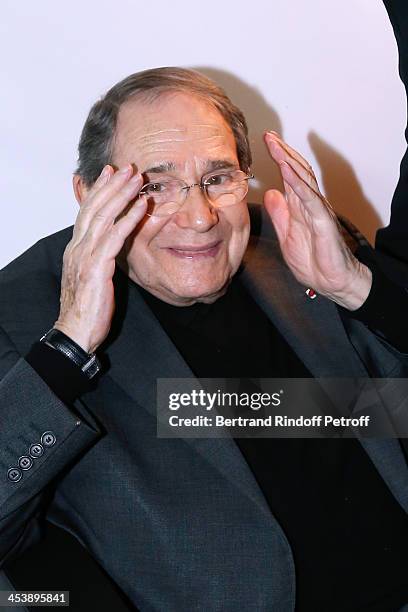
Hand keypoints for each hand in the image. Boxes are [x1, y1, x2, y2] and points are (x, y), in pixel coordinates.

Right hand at [53, 165, 146, 351]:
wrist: (75, 331)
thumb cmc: (86, 308)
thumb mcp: (91, 277)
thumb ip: (97, 257)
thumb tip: (107, 246)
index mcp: (76, 248)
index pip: (86, 212)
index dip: (98, 190)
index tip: (110, 172)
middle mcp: (78, 247)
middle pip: (94, 208)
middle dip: (111, 185)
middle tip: (127, 167)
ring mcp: (85, 256)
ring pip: (103, 217)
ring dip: (121, 195)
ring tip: (136, 179)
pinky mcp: (97, 267)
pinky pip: (114, 237)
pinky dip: (128, 219)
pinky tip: (141, 207)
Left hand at [263, 131, 371, 309]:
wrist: (331, 282)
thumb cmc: (312, 260)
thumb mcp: (287, 235)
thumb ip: (280, 214)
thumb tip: (271, 193)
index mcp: (299, 206)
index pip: (289, 176)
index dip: (278, 158)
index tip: (265, 143)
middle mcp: (310, 203)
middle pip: (297, 171)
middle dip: (283, 152)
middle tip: (268, 135)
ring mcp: (318, 210)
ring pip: (304, 180)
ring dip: (289, 161)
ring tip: (276, 146)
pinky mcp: (323, 221)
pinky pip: (311, 199)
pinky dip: (300, 185)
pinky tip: (288, 173)